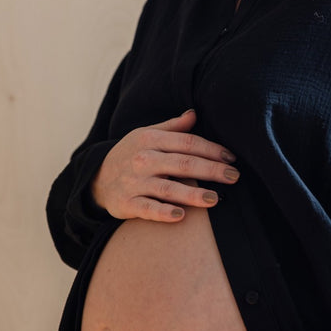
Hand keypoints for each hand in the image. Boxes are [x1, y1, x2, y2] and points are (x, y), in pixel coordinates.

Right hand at [91, 109, 238, 221]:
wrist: (97, 178)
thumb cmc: (131, 154)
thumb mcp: (147, 135)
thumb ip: (172, 127)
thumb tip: (194, 114)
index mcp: (151, 139)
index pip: (187, 143)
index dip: (211, 150)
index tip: (231, 159)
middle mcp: (143, 159)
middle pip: (183, 164)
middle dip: (211, 170)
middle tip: (233, 177)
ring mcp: (134, 182)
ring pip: (167, 188)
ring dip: (192, 194)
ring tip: (214, 199)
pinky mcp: (126, 203)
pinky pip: (147, 209)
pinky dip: (163, 212)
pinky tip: (180, 216)